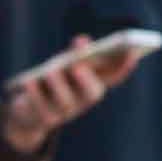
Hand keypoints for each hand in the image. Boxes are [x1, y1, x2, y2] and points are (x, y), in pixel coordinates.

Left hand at [0, 39, 141, 142]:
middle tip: (78, 65)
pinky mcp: (45, 120)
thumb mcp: (62, 65)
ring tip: (49, 70)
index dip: (124, 67)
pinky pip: (40, 106)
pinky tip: (28, 80)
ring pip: (65, 100)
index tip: (133, 53)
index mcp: (91, 85)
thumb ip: (74, 53)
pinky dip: (33, 92)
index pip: (114, 77)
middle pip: (93, 93)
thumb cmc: (50, 83)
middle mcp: (83, 101)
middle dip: (87, 78)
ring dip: (57, 83)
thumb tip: (82, 40)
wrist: (28, 115)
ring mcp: (65, 113)